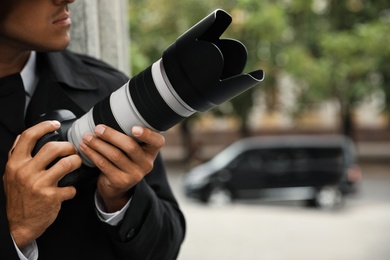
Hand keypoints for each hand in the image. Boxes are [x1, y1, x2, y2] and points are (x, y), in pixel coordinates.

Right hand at [3, 121, 80, 248]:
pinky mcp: (51, 197)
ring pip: (66, 163)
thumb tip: (25, 136)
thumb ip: (17, 156)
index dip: (45, 126)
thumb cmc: (18, 197)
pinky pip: (71, 186)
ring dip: (76, 162)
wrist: (18, 224)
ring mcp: (39, 184)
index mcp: (15, 163)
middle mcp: (26, 172)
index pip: (29, 136)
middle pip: (53, 148)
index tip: (55, 124)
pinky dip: (73, 188)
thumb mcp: (11, 174)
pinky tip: (70, 190)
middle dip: (68, 146)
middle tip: (72, 150)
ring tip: (76, 164)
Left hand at [79, 125, 164, 211]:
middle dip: (112, 136)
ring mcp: (134, 174)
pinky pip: (104, 165)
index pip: (156, 141)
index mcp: (151, 151)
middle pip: (130, 147)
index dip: (147, 135)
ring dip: (98, 144)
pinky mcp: (120, 181)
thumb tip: (109, 115)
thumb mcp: (134, 148)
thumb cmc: (125, 158)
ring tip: (87, 137)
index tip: (134, 128)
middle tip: (98, 128)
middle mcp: (146, 163)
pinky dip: (93, 154)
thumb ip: (129, 136)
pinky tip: (85, 147)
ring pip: (115, 155)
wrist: (118, 185)